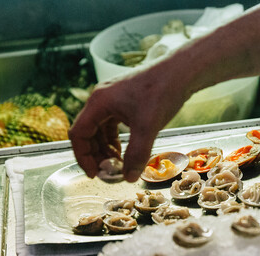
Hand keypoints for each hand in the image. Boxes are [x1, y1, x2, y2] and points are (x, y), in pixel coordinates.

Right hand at [69, 63, 190, 181]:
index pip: (79, 134)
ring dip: (104, 148)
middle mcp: (101, 99)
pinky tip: (123, 150)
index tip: (95, 173)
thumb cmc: (162, 92)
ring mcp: (112, 99)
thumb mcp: (147, 128)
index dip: (84, 157)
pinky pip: (110, 124)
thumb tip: (129, 178)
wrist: (180, 72)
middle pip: (87, 132)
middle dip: (95, 155)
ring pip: (99, 129)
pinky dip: (114, 139)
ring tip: (116, 164)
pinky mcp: (123, 100)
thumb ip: (137, 154)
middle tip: (107, 172)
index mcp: (99, 103)